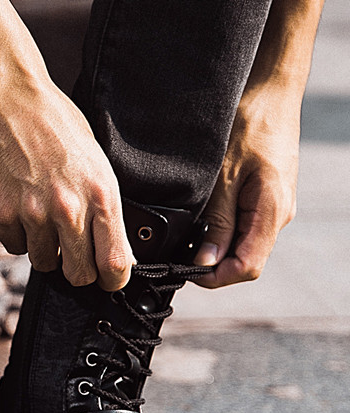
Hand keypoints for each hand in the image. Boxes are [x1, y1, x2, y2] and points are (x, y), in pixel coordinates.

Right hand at [0, 81, 134, 289]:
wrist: (10, 102)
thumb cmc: (58, 130)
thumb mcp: (97, 166)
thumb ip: (106, 212)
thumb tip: (117, 255)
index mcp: (100, 195)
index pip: (114, 263)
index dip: (113, 280)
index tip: (108, 280)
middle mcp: (67, 209)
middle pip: (78, 275)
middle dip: (77, 270)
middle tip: (72, 253)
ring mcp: (31, 214)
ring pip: (43, 263)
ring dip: (45, 248)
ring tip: (42, 215)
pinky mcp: (1, 214)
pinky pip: (15, 246)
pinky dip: (19, 234)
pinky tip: (20, 205)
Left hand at [194, 83, 300, 288]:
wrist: (270, 90)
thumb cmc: (249, 123)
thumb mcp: (223, 176)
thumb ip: (217, 222)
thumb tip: (206, 261)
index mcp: (272, 211)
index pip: (247, 267)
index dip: (215, 277)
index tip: (186, 270)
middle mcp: (278, 215)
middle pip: (245, 261)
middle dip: (212, 265)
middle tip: (179, 254)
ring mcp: (273, 207)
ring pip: (243, 246)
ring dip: (216, 248)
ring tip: (188, 237)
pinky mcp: (265, 199)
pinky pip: (243, 227)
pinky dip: (221, 232)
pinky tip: (203, 221)